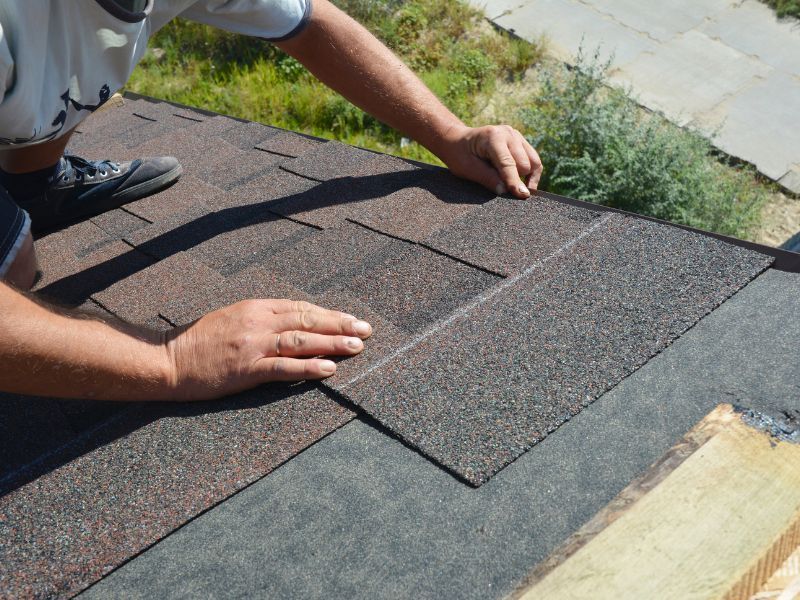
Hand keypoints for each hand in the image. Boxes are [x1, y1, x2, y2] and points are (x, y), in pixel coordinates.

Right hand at [164, 299, 371, 400]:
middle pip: (307, 320)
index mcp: (256, 307)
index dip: (329, 314)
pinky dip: (309, 368)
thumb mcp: (234, 318)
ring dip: (332, 344)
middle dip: (340, 325)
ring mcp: (253, 345)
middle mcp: (258, 322)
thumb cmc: (200, 341)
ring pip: (301, 341)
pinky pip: (284, 368)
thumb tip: (296, 323)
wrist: (168, 359)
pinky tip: (329, 369)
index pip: (301, 308)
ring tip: (357, 347)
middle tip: (366, 330)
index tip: (352, 319)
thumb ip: (263, 319)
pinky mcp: (246, 369)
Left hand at [440, 125, 542, 198]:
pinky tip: (522, 182)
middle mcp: (508, 133)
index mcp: (493, 138)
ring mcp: (516, 135)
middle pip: (525, 164)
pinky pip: (533, 159)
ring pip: (534, 162)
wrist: (457, 140)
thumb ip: (487, 178)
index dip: (514, 181)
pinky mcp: (520, 141)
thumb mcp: (467, 169)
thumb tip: (506, 191)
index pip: (508, 164)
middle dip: (518, 179)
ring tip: (516, 188)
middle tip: (504, 188)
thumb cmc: (459, 155)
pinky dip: (530, 172)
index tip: (522, 195)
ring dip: (527, 177)